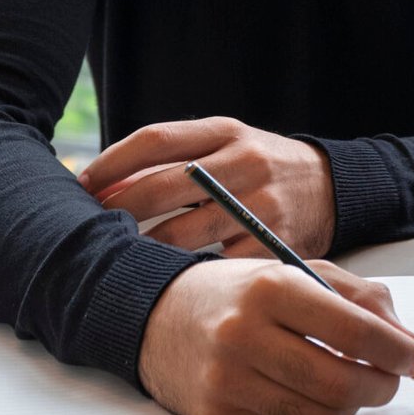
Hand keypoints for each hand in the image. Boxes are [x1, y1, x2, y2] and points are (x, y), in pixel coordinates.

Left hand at [80, 117, 335, 256]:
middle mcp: (243, 162)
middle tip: (85, 228)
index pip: (155, 139)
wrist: (332, 188)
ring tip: (114, 261)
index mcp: (225, 131)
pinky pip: (214, 266)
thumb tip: (104, 183)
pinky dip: (183, 274)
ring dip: (141, 250)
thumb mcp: (226, 144)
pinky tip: (163, 282)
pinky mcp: (274, 245)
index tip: (80, 184)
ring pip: (181, 234)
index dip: (111, 163)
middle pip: (162, 186)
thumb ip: (175, 158)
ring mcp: (260, 204)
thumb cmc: (260, 168)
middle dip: (116, 209)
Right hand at [137, 257, 413, 414]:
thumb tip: (404, 338)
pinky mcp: (218, 412)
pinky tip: (316, 395)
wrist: (156, 316)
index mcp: (273, 287)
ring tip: (361, 390)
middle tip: (393, 381)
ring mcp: (228, 377)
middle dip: (382, 386)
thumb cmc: (237, 292)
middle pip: (339, 382)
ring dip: (355, 409)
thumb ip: (356, 298)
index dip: (395, 350)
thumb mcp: (296, 272)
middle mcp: (246, 333)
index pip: (353, 330)